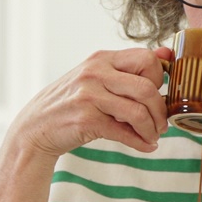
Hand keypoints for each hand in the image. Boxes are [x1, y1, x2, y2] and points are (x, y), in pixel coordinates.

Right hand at [10, 46, 172, 157]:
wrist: (35, 127)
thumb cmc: (71, 102)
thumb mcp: (95, 77)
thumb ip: (127, 68)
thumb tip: (166, 55)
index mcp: (101, 58)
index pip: (146, 59)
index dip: (158, 79)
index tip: (157, 95)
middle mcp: (95, 73)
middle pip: (147, 87)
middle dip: (160, 110)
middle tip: (161, 124)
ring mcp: (89, 96)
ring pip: (138, 112)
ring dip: (152, 129)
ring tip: (153, 136)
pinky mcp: (86, 120)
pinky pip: (124, 133)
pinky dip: (140, 143)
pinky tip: (146, 146)